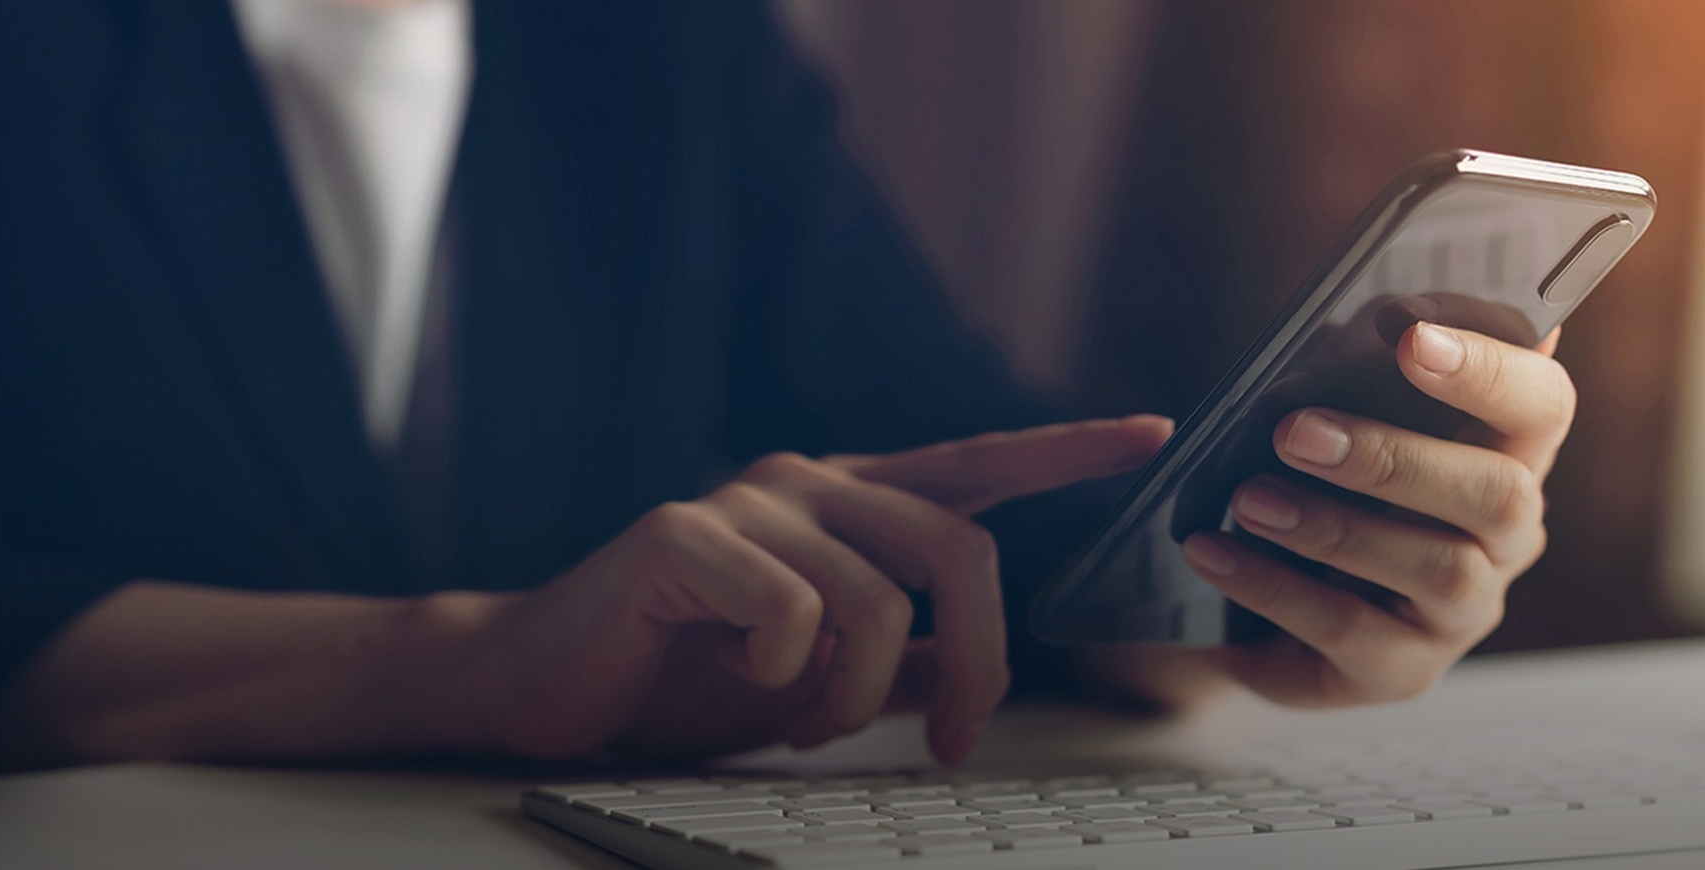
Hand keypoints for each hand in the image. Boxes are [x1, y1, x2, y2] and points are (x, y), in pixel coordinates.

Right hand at [442, 417, 1170, 764]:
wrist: (552, 684)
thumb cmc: (686, 675)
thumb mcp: (816, 677)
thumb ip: (895, 658)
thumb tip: (967, 668)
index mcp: (849, 505)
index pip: (976, 465)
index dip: (1066, 449)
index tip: (1152, 434)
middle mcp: (809, 481)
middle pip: (958, 547)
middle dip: (979, 658)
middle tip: (949, 739)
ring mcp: (747, 499)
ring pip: (876, 596)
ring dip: (857, 692)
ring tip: (808, 720)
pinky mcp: (684, 533)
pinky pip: (790, 608)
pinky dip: (783, 674)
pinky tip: (738, 674)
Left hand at [1095, 323, 1572, 708]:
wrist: (1250, 602)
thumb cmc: (1310, 483)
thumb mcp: (1327, 417)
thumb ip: (1348, 370)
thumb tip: (1349, 323)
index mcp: (1504, 453)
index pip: (1541, 404)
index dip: (1490, 370)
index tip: (1412, 337)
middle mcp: (1506, 535)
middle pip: (1496, 492)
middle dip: (1392, 457)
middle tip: (1293, 431)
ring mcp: (1464, 610)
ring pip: (1435, 567)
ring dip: (1332, 526)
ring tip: (1248, 499)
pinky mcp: (1404, 669)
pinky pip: (1351, 630)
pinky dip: (1273, 586)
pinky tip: (1213, 551)